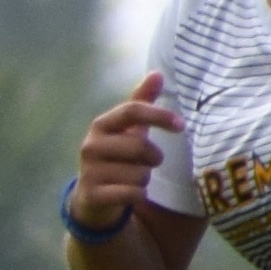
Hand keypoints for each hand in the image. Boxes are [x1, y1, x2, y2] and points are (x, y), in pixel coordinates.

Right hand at [72, 74, 180, 231]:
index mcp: (101, 125)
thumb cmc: (117, 156)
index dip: (159, 116)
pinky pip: (132, 194)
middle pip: (140, 146)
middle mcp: (91, 146)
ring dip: (144, 179)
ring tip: (133, 179)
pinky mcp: (93, 195)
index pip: (132, 111)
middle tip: (150, 162)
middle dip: (154, 157)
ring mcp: (89, 171)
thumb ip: (141, 102)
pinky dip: (139, 195)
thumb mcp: (127, 130)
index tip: (181, 125)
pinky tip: (131, 194)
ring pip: (139, 174)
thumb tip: (157, 73)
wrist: (92, 196)